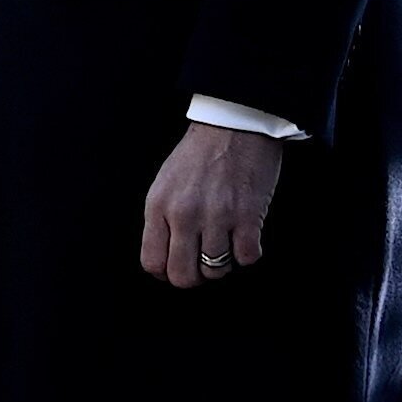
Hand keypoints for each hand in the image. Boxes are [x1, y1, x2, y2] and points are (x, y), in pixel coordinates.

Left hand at [139, 122, 284, 290]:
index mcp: (159, 205)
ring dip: (222, 263)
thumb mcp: (165, 182)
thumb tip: (166, 258)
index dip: (165, 272)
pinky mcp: (249, 215)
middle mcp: (184, 214)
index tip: (177, 267)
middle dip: (194, 277)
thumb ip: (162, 219)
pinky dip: (248, 253)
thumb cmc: (200, 153)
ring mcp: (217, 216)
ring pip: (216, 270)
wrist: (235, 124)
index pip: (152, 262)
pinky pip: (247, 258)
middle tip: (203, 264)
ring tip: (225, 243)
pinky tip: (246, 235)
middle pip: (183, 275)